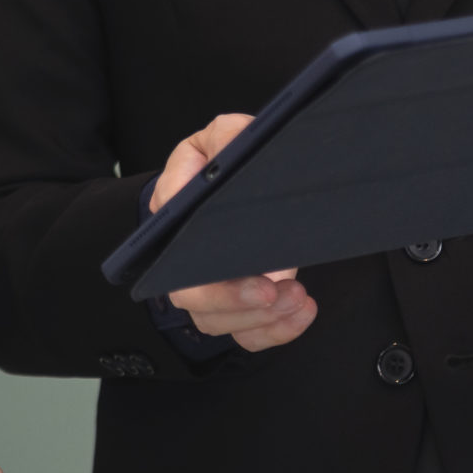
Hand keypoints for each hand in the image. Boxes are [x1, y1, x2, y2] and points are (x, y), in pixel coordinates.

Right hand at [150, 114, 316, 351]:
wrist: (238, 185)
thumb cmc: (221, 163)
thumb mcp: (223, 138)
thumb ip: (226, 136)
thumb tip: (226, 151)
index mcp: (174, 222)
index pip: (171, 255)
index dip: (197, 268)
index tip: (229, 263)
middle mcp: (186, 263)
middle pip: (195, 300)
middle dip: (234, 302)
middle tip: (271, 292)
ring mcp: (213, 290)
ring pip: (224, 324)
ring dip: (262, 319)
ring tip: (297, 297)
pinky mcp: (241, 308)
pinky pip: (250, 336)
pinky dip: (277, 332)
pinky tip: (301, 312)